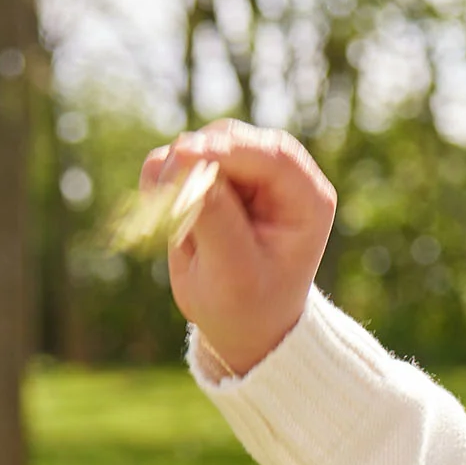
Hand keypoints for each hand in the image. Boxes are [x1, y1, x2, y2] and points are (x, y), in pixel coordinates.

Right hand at [147, 120, 337, 376]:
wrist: (240, 326)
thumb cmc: (248, 307)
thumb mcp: (235, 274)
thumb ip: (215, 219)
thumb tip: (190, 166)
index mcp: (306, 198)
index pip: (273, 154)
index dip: (227, 149)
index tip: (185, 156)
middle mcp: (278, 175)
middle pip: (229, 138)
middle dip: (192, 165)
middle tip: (167, 208)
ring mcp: (242, 171)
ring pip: (196, 144)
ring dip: (173, 180)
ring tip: (180, 235)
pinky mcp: (208, 176)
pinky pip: (172, 160)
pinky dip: (159, 184)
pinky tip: (167, 223)